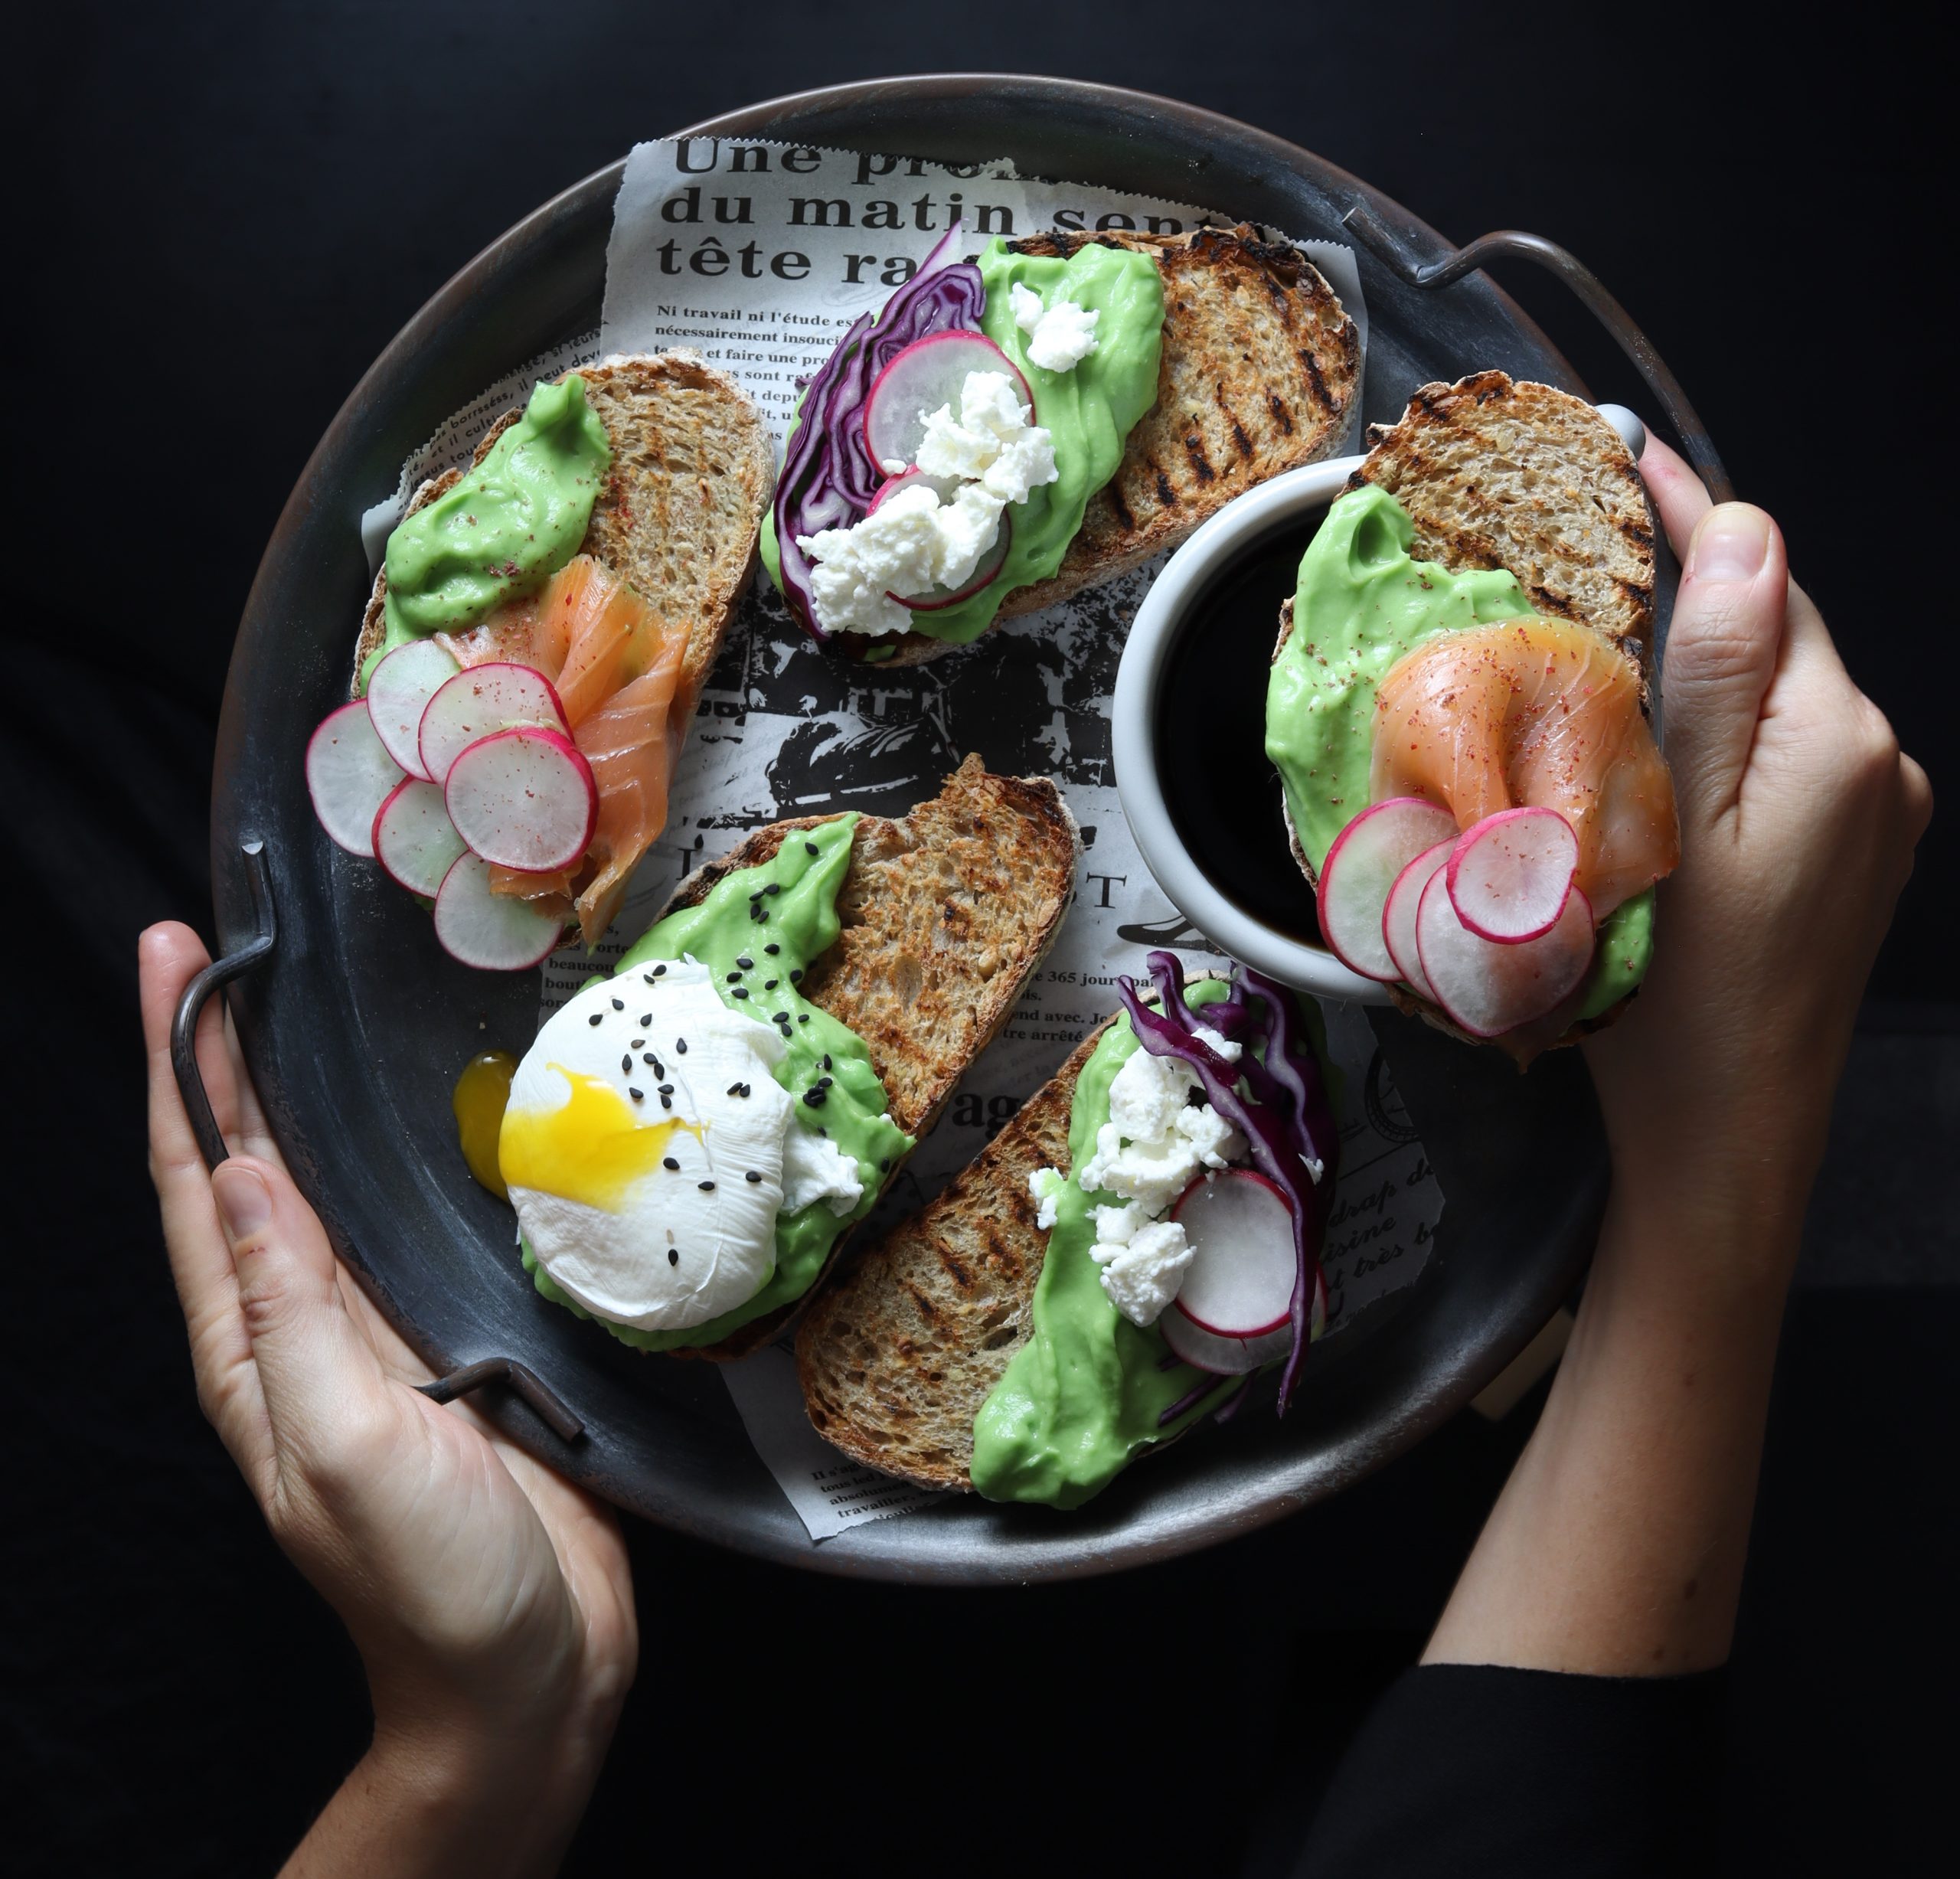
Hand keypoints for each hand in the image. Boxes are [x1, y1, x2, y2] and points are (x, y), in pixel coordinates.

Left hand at [141, 922, 636, 1874]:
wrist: (524, 1679)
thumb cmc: (438, 1586)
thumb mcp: (356, 1449)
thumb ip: (298, 1318)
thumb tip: (244, 1177)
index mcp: (256, 1355)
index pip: (196, 1183)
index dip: (176, 1068)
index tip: (171, 958)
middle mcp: (298, 1333)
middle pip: (240, 1168)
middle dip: (215, 1057)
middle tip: (218, 946)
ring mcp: (370, 1340)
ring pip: (316, 1191)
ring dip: (291, 1095)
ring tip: (296, 1005)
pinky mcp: (445, 1346)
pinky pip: (395, 1231)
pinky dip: (382, 1159)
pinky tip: (413, 1122)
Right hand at [1427, 448, 1928, 1677]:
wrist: (1726, 1140)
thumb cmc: (1674, 1000)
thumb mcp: (1672, 827)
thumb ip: (1716, 674)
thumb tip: (1739, 534)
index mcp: (1833, 743)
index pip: (1763, 579)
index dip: (1688, 511)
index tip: (1619, 451)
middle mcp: (1874, 763)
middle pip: (1777, 630)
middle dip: (1691, 581)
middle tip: (1582, 545)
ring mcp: (1870, 814)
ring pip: (1776, 692)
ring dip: (1701, 658)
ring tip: (1601, 640)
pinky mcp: (1847, 855)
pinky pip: (1783, 752)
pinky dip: (1721, 726)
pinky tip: (1655, 745)